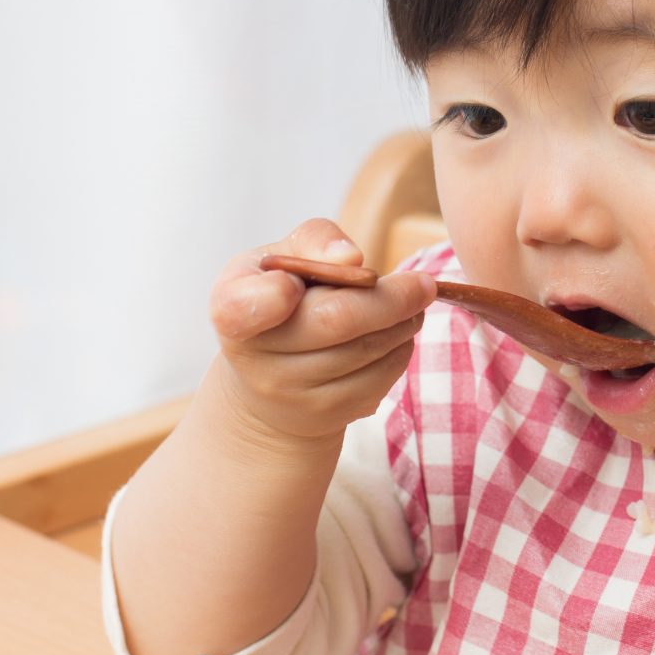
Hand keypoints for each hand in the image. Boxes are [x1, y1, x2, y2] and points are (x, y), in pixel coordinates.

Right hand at [206, 218, 435, 445]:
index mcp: (230, 306)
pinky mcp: (326, 415)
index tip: (294, 284)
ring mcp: (290, 393)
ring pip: (369, 349)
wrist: (267, 381)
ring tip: (411, 304)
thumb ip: (315, 240)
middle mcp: (254, 358)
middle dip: (392, 298)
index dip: (275, 295)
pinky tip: (397, 332)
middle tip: (423, 284)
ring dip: (403, 321)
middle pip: (337, 322)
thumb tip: (352, 259)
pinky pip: (382, 376)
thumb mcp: (282, 258)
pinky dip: (400, 348)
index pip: (242, 307)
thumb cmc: (280, 299)